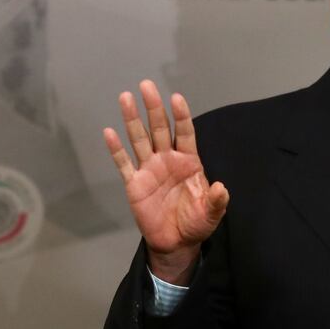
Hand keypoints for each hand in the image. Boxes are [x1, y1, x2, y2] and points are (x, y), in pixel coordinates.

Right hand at [103, 80, 228, 283]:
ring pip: (139, 139)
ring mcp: (150, 169)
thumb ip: (216, 200)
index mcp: (189, 161)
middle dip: (154, 107)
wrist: (175, 243)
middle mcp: (168, 159)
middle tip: (147, 86)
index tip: (176, 98)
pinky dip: (116, 149)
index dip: (181, 116)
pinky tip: (109, 132)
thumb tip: (221, 187)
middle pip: (159, 128)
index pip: (185, 133)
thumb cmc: (196, 223)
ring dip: (132, 119)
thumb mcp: (211, 213)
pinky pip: (124, 163)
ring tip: (125, 97)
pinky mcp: (134, 183)